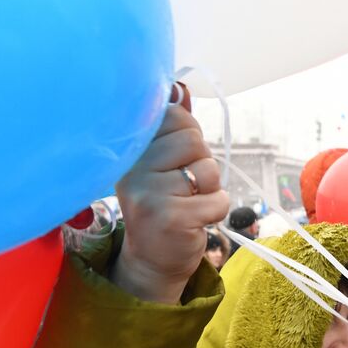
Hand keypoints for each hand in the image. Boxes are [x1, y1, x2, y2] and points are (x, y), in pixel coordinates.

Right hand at [111, 90, 229, 303]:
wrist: (154, 260)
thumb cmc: (166, 203)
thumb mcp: (163, 162)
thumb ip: (173, 127)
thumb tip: (179, 87)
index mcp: (129, 151)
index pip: (172, 115)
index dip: (187, 133)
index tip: (176, 158)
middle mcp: (132, 170)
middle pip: (193, 140)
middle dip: (201, 162)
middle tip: (184, 185)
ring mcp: (148, 195)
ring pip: (208, 170)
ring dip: (210, 188)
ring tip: (188, 202)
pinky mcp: (170, 218)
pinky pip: (218, 199)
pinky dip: (216, 209)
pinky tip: (195, 220)